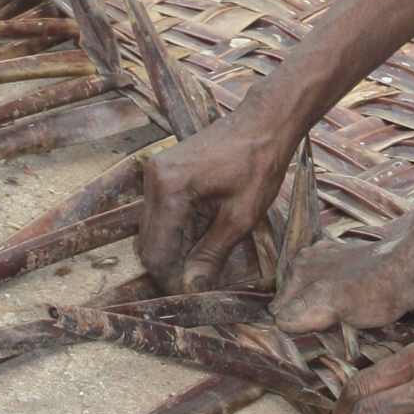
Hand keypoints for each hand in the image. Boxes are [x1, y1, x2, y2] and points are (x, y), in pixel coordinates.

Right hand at [139, 111, 290, 291]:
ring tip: (206, 258)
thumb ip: (211, 254)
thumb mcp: (240, 217)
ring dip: (175, 248)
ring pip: (153, 229)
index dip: (172, 279)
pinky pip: (161, 212)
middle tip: (202, 279)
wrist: (264, 122)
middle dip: (172, 265)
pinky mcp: (164, 171)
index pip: (156, 252)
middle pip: (149, 243)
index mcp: (169, 190)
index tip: (195, 292)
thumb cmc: (258, 165)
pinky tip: (204, 233)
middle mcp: (154, 180)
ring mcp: (156, 173)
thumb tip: (191, 288)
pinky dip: (178, 229)